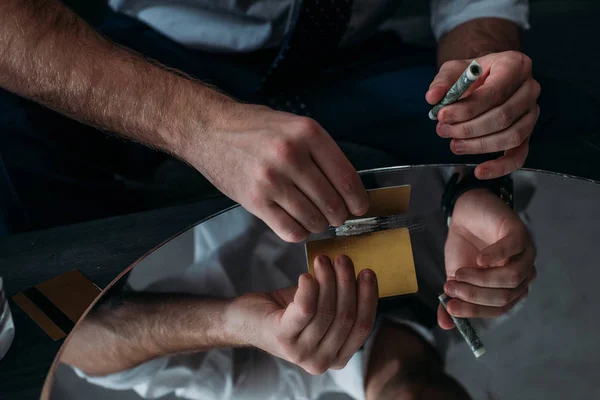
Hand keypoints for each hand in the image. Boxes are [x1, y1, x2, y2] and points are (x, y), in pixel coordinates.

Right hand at [182, 103, 368, 241]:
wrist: (210, 130)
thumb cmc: (255, 128)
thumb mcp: (294, 126)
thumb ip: (320, 151)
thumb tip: (347, 186)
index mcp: (308, 133)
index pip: (346, 177)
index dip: (358, 199)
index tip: (359, 207)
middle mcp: (291, 156)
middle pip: (332, 202)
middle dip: (339, 215)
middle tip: (335, 216)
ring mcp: (271, 180)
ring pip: (313, 219)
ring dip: (319, 225)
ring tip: (315, 219)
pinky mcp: (254, 200)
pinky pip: (289, 230)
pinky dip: (300, 232)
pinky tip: (298, 224)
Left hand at [226, 255, 378, 373]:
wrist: (245, 319)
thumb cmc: (286, 312)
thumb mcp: (321, 313)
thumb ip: (341, 303)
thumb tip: (363, 275)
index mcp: (337, 357)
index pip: (363, 327)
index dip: (368, 297)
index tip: (367, 272)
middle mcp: (321, 361)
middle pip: (346, 317)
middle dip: (347, 283)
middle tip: (342, 259)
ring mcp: (300, 352)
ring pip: (326, 311)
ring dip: (328, 279)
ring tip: (323, 260)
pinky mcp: (282, 337)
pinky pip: (305, 309)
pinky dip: (309, 288)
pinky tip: (306, 276)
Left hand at [426, 51, 540, 179]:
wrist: (488, 77)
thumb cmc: (473, 73)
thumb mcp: (455, 69)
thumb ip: (444, 81)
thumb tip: (433, 98)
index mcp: (515, 65)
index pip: (494, 92)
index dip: (467, 108)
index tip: (442, 115)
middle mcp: (530, 89)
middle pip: (503, 116)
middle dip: (468, 128)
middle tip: (442, 130)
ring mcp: (531, 113)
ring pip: (511, 136)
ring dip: (479, 145)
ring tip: (454, 145)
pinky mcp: (527, 133)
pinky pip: (519, 155)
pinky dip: (500, 167)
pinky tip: (480, 171)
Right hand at [438, 188, 535, 328]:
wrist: (465, 213)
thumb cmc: (464, 246)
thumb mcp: (454, 277)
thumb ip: (452, 299)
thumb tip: (445, 325)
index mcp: (509, 288)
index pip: (499, 308)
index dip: (474, 310)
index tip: (451, 307)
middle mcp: (522, 274)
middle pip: (505, 296)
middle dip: (474, 295)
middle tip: (450, 287)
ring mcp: (525, 254)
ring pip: (511, 278)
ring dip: (481, 279)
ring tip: (458, 273)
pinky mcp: (520, 233)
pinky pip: (514, 249)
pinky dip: (496, 256)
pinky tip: (478, 258)